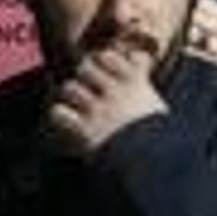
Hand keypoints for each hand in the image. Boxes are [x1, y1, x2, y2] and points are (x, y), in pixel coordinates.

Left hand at [48, 47, 166, 156]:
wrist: (153, 159)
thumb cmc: (157, 132)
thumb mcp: (154, 99)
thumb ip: (141, 77)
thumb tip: (135, 56)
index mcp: (133, 83)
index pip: (108, 56)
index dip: (102, 60)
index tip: (104, 68)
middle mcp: (114, 92)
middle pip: (84, 68)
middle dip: (83, 76)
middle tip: (87, 86)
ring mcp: (98, 109)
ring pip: (69, 87)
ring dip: (70, 94)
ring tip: (76, 103)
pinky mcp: (84, 129)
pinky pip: (58, 112)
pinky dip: (59, 115)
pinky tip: (67, 120)